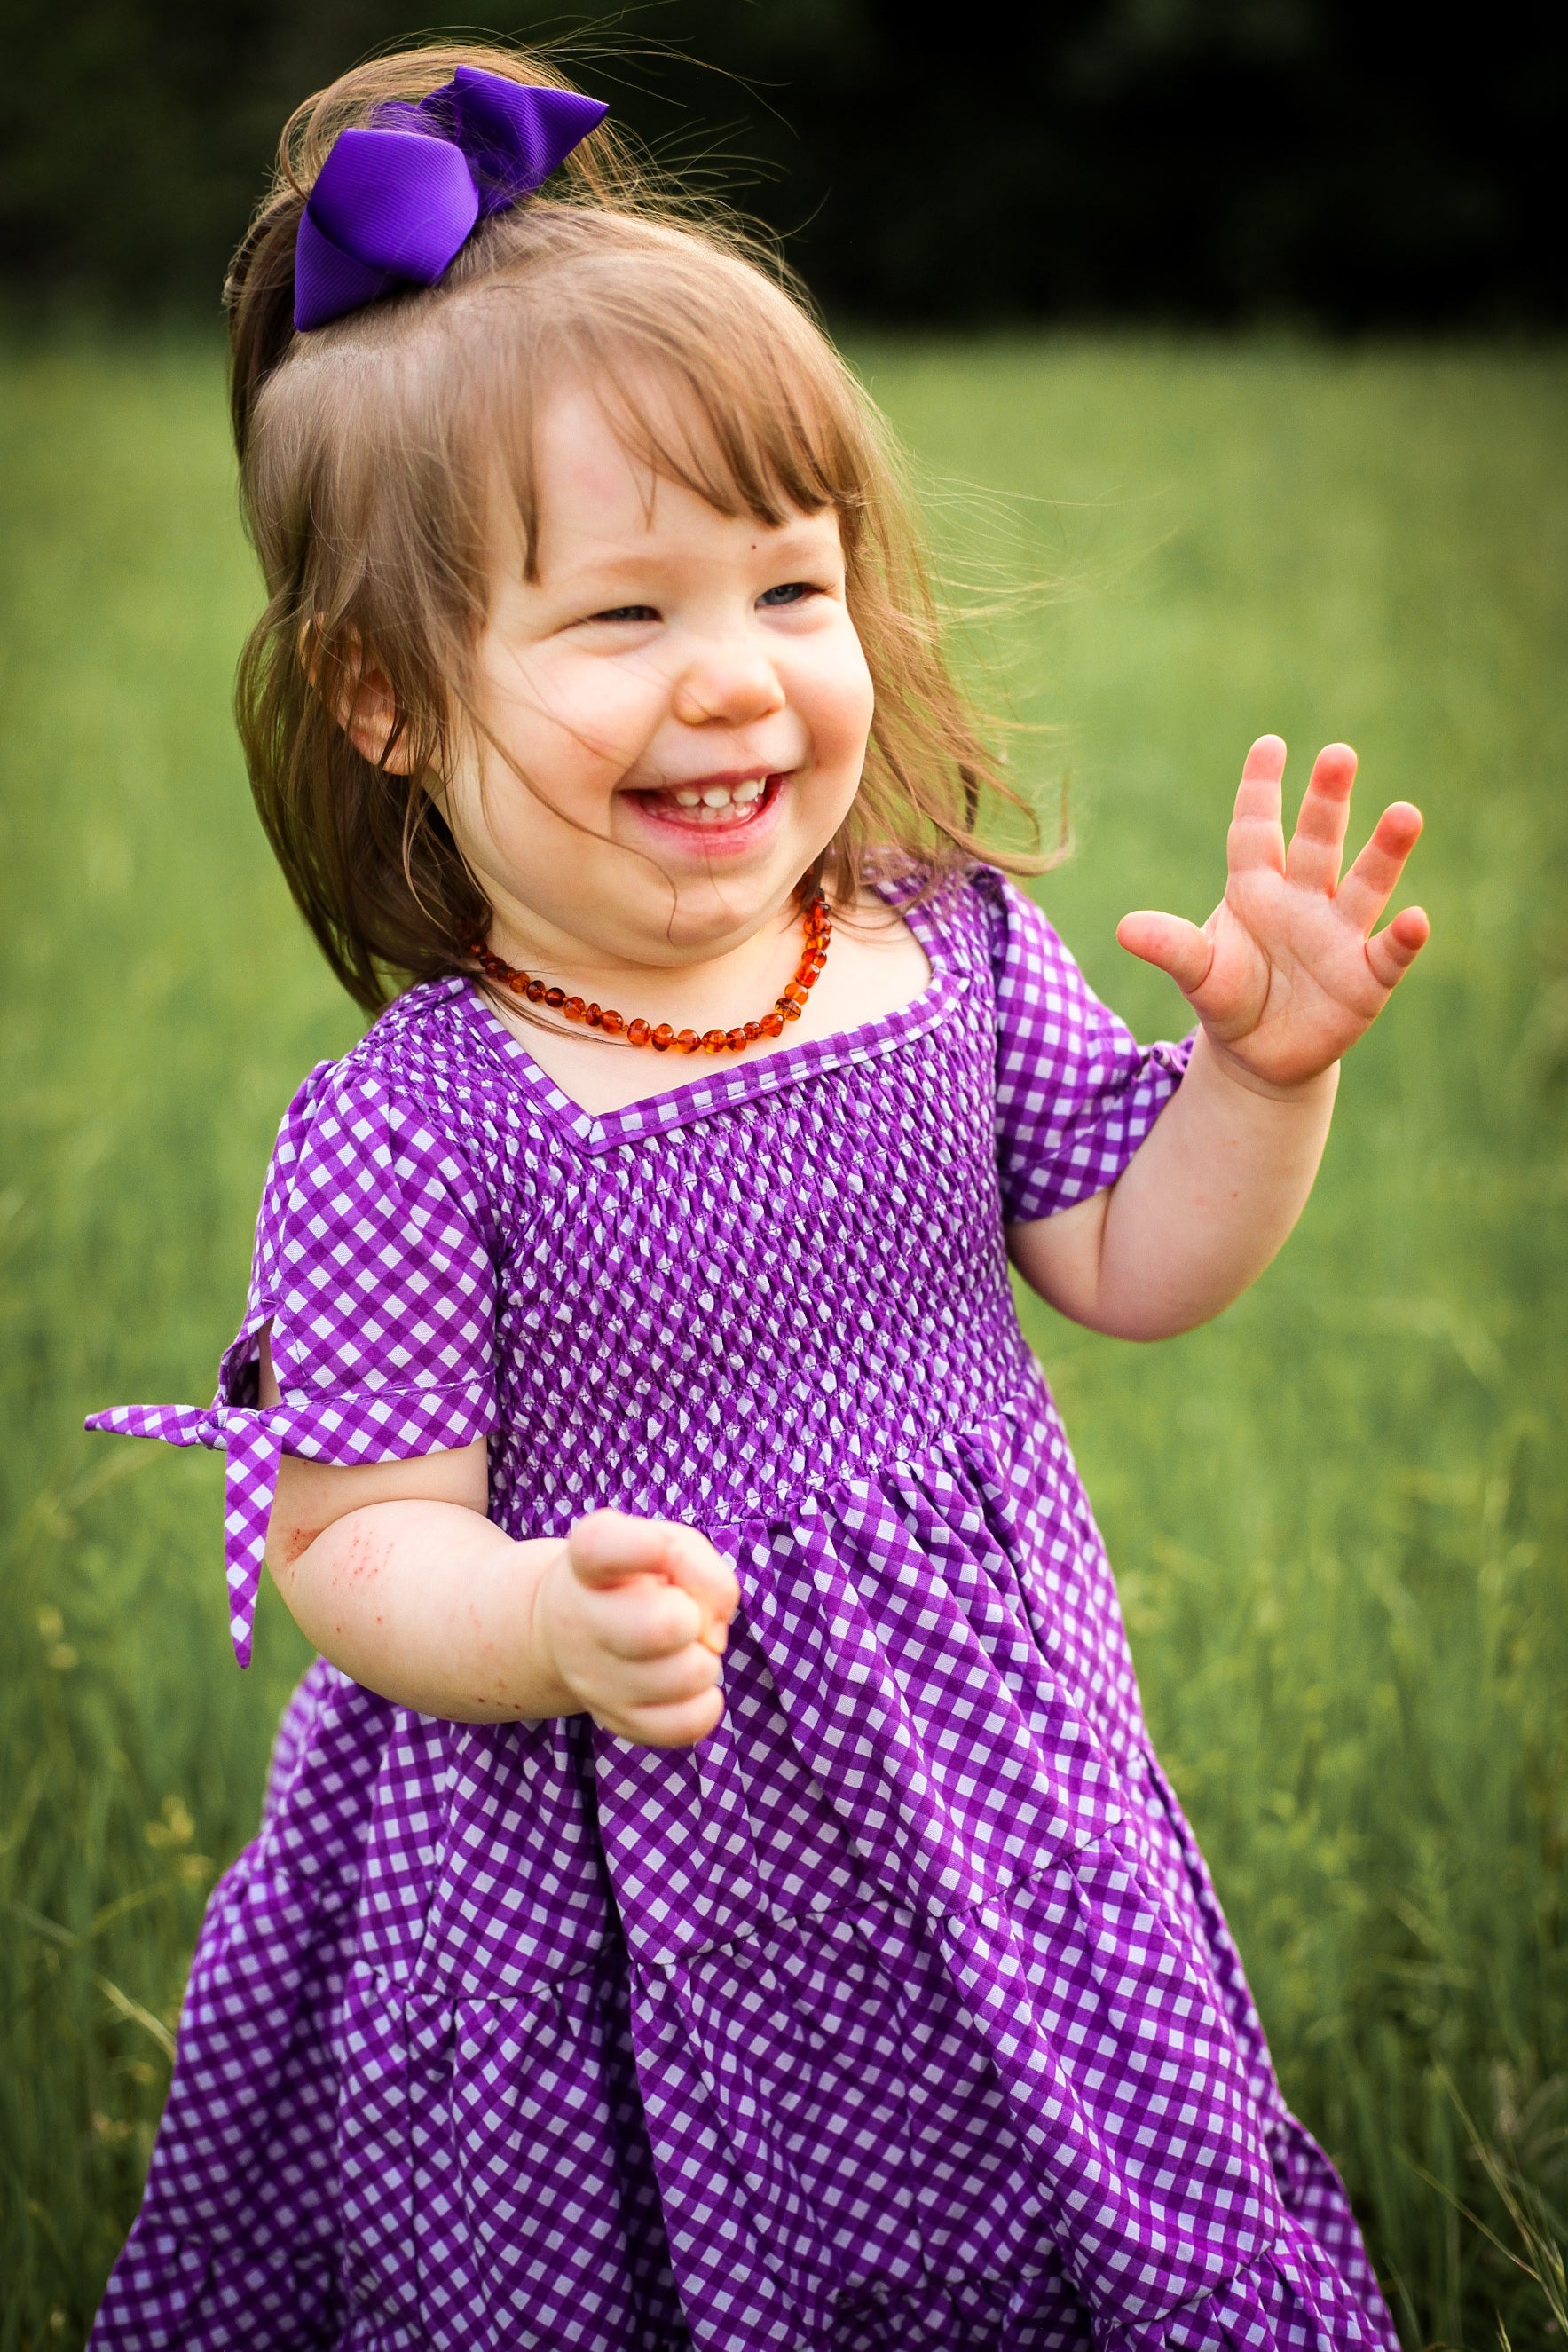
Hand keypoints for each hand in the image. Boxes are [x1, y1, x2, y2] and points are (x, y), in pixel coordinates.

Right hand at [534, 1508, 740, 1747]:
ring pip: (689, 1676)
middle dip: (693, 1616)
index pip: (603, 1546)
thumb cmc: (635, 1578)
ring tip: (682, 1646)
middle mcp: (581, 1622)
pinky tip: (689, 1684)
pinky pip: (687, 1724)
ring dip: (704, 1659)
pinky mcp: (617, 1721)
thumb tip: (712, 1634)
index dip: (646, 1547)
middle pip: (660, 1626)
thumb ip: (700, 1567)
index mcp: (588, 1561)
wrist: (576, 1627)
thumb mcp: (666, 1544)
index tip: (659, 1549)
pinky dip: (706, 1704)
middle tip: (682, 1613)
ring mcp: (594, 1680)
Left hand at [1116, 736, 1429, 1091]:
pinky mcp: (1366, 978)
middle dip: (1328, 801)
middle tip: (1339, 755)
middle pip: (1318, 842)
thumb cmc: (1228, 995)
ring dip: (1385, 852)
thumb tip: (1124, 929)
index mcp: (1256, 887)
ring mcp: (1339, 935)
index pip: (1255, 829)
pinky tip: (1416, 919)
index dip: (1261, 789)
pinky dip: (1404, 938)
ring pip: (1365, 885)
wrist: (1259, 1055)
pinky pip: (1388, 953)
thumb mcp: (1197, 973)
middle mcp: (1304, 899)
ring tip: (1405, 814)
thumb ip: (1170, 947)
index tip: (1269, 745)